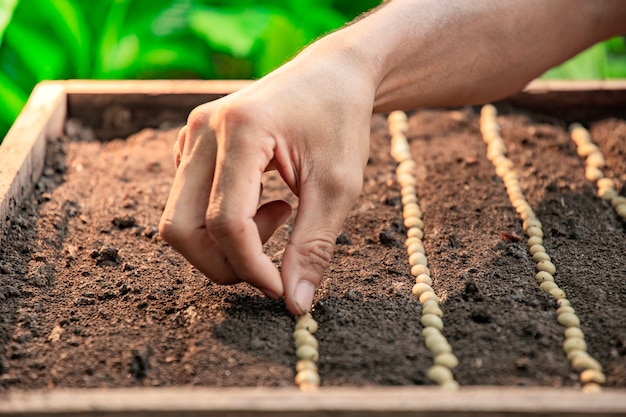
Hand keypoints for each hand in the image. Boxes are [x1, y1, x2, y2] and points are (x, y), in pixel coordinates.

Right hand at [159, 42, 376, 314]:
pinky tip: (263, 202)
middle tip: (274, 260)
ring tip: (280, 215)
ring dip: (225, 241)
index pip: (225, 221)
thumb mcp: (339, 186)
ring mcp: (191, 135)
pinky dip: (220, 222)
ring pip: (179, 219)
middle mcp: (203, 130)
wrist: (332, 75)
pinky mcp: (192, 146)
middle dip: (223, 263)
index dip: (250, 266)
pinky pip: (188, 202)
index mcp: (241, 131)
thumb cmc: (341, 122)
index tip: (280, 288)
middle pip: (180, 227)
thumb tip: (294, 305)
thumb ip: (313, 248)